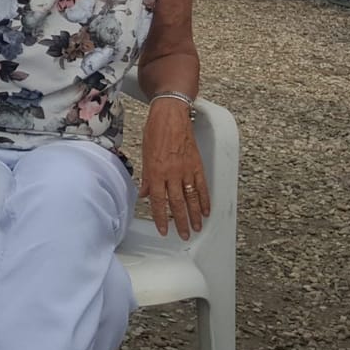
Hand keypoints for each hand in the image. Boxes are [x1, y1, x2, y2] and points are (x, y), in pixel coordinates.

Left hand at [139, 100, 207, 238]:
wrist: (170, 114)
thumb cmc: (155, 130)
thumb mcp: (144, 153)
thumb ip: (146, 176)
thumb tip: (144, 193)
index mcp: (155, 172)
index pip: (158, 201)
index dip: (161, 218)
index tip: (164, 230)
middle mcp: (171, 174)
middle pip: (176, 204)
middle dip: (180, 222)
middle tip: (184, 235)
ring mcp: (186, 170)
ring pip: (191, 198)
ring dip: (194, 215)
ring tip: (197, 228)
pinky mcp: (197, 165)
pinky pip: (202, 186)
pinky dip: (204, 199)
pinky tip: (206, 210)